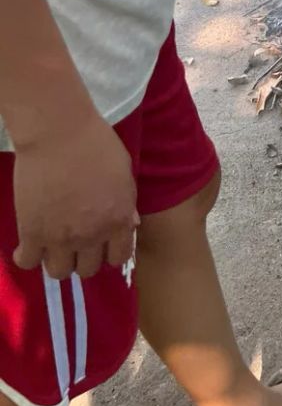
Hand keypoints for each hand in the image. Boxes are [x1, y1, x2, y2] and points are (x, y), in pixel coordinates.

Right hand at [14, 113, 138, 279]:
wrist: (60, 132)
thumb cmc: (97, 144)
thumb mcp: (124, 172)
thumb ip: (126, 203)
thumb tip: (129, 224)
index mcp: (119, 220)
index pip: (118, 257)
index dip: (110, 251)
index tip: (102, 243)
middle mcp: (92, 236)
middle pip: (88, 269)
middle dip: (84, 257)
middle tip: (76, 240)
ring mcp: (60, 238)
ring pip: (59, 273)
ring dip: (58, 260)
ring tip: (53, 243)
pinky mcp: (31, 233)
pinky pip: (27, 262)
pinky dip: (27, 256)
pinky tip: (29, 244)